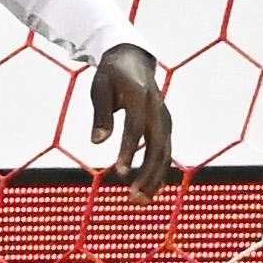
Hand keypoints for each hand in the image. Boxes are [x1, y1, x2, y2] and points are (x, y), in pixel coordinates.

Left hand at [90, 43, 173, 202]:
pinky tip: (151, 193)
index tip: (120, 172)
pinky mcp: (166, 128)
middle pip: (157, 147)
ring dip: (154, 180)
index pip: (136, 128)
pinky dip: (160, 174)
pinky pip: (165, 154)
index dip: (129, 151)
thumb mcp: (99, 89)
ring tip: (139, 202)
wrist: (133, 60)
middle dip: (147, 174)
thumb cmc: (111, 76)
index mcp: (141, 97)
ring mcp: (165, 120)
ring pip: (165, 155)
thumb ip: (100, 115)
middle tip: (132, 198)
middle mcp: (158, 111)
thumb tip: (97, 142)